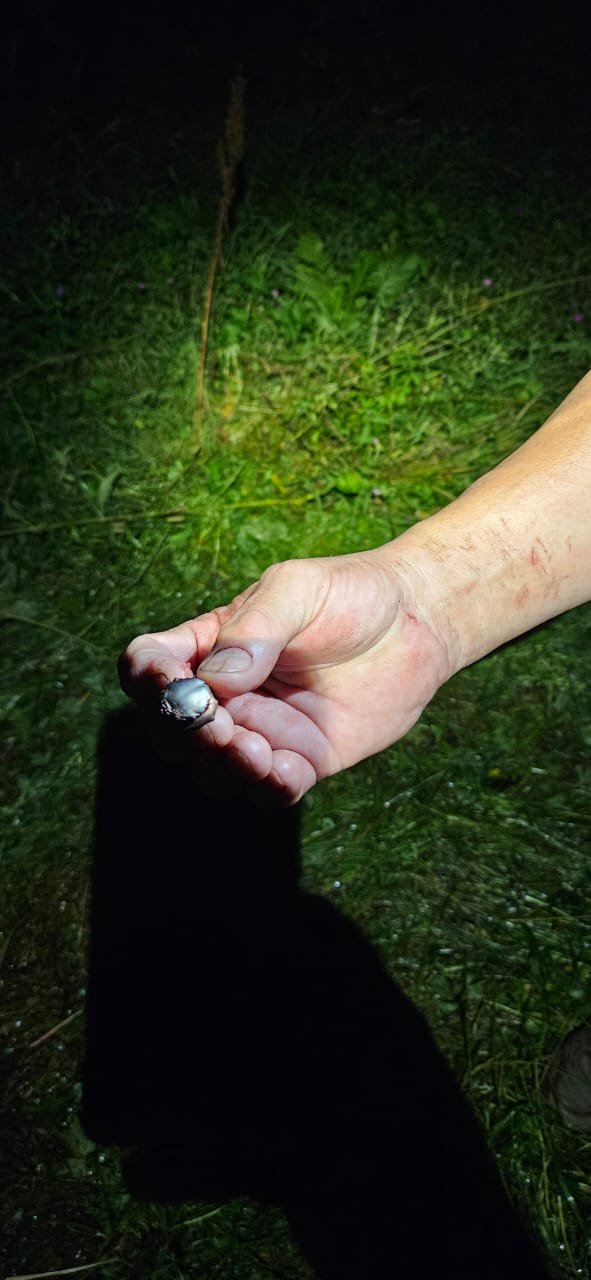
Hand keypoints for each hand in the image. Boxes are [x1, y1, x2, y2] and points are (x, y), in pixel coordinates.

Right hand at [118, 549, 451, 805]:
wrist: (417, 622)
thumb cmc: (349, 594)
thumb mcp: (297, 590)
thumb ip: (255, 630)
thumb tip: (216, 679)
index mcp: (209, 646)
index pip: (149, 667)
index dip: (147, 679)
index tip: (171, 683)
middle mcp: (226, 695)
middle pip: (171, 730)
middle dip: (186, 735)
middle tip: (219, 727)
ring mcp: (263, 731)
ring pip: (214, 772)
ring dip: (224, 769)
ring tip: (258, 750)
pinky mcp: (303, 760)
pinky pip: (272, 790)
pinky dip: (271, 788)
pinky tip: (289, 769)